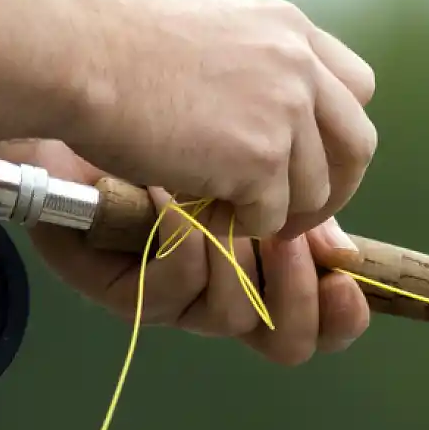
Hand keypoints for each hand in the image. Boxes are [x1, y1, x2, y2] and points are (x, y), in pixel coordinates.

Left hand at [0, 140, 370, 364]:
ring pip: (234, 316)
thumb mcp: (258, 135)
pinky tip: (167, 198)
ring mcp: (177, 295)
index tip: (347, 278)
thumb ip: (309, 185)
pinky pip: (175, 289)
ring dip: (236, 259)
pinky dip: (180, 240)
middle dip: (297, 286)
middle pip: (290, 340)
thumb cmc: (171, 105)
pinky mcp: (124, 291)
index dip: (343, 315)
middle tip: (286, 234)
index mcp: (267, 262)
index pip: (322, 318)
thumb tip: (349, 249)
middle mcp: (226, 288)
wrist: (79, 89)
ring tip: (218, 202)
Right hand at [59, 0, 377, 239]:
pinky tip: (205, 216)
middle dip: (334, 188)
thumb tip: (275, 122)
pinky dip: (242, 228)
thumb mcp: (209, 33)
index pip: (357, 87)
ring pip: (314, 191)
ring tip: (232, 216)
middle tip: (295, 215)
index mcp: (289, 28)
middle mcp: (299, 65)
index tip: (305, 157)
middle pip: (357, 145)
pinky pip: (271, 216)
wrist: (79, 59)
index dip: (336, 132)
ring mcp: (284, 111)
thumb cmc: (118, 49)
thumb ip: (254, 66)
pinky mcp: (260, 157)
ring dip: (279, 216)